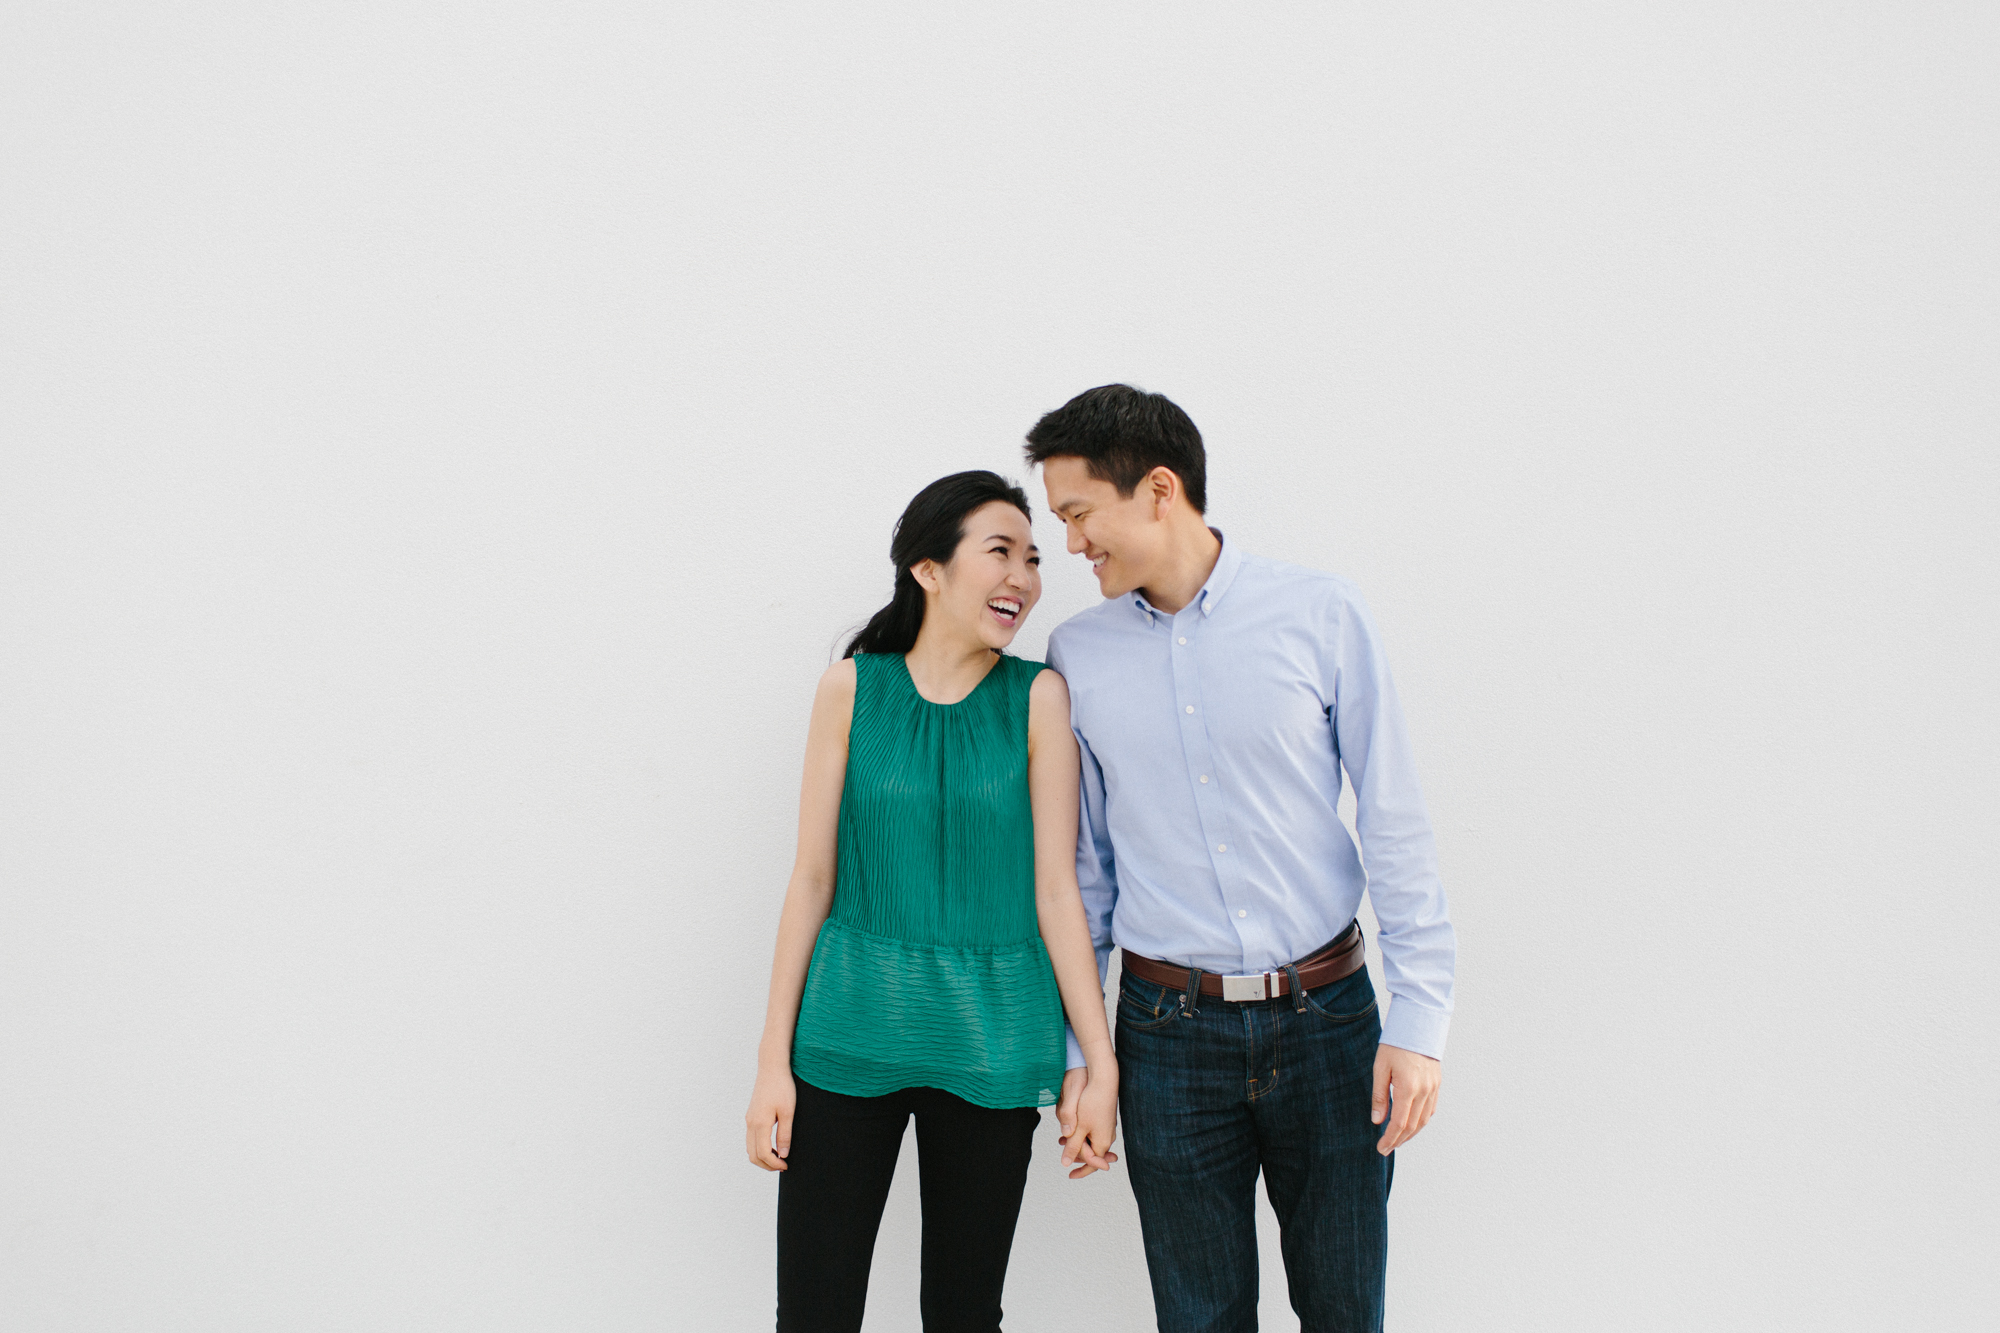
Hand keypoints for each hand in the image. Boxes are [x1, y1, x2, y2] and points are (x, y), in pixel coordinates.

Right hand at [745, 1063, 795, 1170]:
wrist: (772, 1068)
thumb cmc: (782, 1087)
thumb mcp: (788, 1112)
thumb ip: (784, 1135)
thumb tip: (783, 1155)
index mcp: (759, 1124)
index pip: (763, 1154)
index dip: (774, 1164)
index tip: (786, 1165)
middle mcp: (751, 1123)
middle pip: (753, 1155)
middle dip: (767, 1165)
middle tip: (783, 1166)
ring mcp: (749, 1119)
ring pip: (750, 1148)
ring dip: (762, 1157)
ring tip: (779, 1158)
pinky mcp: (751, 1116)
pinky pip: (751, 1139)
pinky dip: (759, 1148)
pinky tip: (773, 1146)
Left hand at [1057, 1064, 1118, 1178]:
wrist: (1104, 1080)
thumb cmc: (1092, 1101)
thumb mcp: (1079, 1127)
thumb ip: (1072, 1146)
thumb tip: (1066, 1163)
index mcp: (1102, 1142)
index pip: (1093, 1164)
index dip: (1081, 1171)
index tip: (1070, 1176)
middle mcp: (1108, 1137)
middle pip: (1092, 1153)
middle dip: (1077, 1154)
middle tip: (1063, 1152)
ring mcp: (1107, 1127)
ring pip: (1091, 1142)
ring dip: (1077, 1142)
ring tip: (1062, 1139)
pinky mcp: (1104, 1119)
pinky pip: (1092, 1132)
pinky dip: (1081, 1133)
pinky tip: (1071, 1127)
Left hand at [1370, 1043, 1439, 1154]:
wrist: (1418, 1025)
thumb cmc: (1395, 1044)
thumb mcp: (1380, 1068)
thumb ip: (1379, 1096)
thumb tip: (1377, 1121)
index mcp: (1408, 1088)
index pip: (1399, 1123)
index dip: (1390, 1138)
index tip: (1381, 1148)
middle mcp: (1424, 1091)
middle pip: (1412, 1126)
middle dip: (1398, 1140)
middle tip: (1386, 1148)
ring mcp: (1433, 1088)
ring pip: (1423, 1120)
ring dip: (1411, 1134)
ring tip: (1397, 1140)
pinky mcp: (1437, 1084)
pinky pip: (1430, 1110)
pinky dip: (1420, 1121)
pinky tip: (1411, 1125)